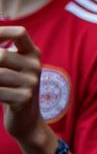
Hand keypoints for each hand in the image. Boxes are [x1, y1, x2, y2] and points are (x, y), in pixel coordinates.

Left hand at [0, 26, 47, 151]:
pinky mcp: (24, 98)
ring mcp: (32, 82)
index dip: (2, 32)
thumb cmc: (12, 90)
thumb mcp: (12, 69)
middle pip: (2, 55)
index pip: (20, 33)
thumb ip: (2, 56)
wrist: (26, 120)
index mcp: (33, 54)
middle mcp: (35, 65)